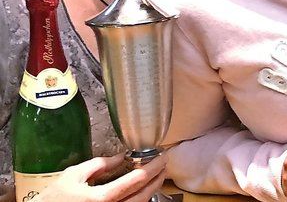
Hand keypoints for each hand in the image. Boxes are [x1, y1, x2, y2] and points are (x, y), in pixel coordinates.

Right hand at [36, 154, 166, 201]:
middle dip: (157, 179)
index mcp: (101, 198)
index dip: (153, 167)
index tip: (162, 157)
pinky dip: (138, 198)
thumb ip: (98, 165)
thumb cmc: (53, 199)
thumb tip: (120, 157)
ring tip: (156, 175)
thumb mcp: (73, 176)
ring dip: (151, 189)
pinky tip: (140, 189)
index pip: (137, 180)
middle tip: (164, 165)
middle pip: (144, 195)